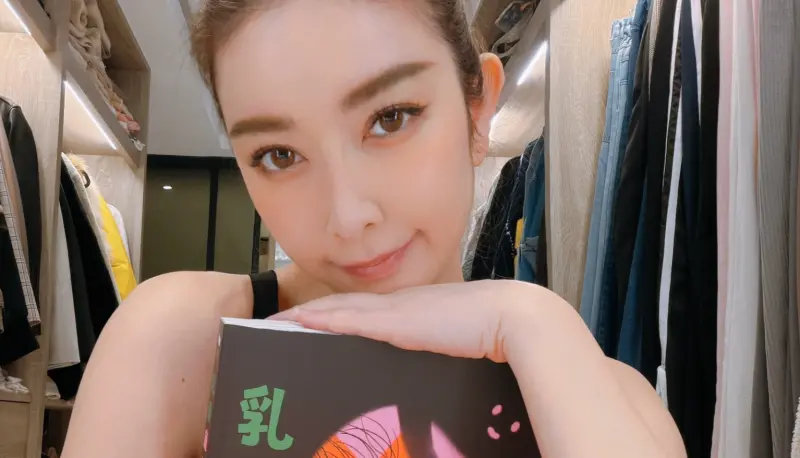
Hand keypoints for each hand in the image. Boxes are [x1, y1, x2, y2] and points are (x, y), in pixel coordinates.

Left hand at [269, 279, 558, 362]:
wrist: (510, 315)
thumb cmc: (489, 330)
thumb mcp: (454, 337)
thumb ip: (434, 343)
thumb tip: (428, 356)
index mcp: (408, 308)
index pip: (359, 309)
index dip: (329, 313)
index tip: (304, 323)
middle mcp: (395, 304)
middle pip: (339, 305)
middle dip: (305, 313)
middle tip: (274, 323)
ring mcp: (394, 310)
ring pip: (337, 309)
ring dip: (305, 315)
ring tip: (275, 323)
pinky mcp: (396, 321)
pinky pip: (349, 319)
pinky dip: (322, 319)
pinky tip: (299, 322)